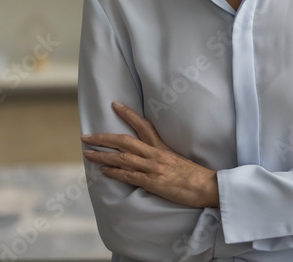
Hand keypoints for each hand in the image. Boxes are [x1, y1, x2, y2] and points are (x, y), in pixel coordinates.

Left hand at [82, 101, 219, 208]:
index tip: (114, 105)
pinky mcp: (152, 181)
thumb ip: (161, 157)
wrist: (206, 186)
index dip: (128, 114)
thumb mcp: (176, 160)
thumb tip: (148, 158)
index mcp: (161, 147)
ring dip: (102, 156)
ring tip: (87, 154)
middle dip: (103, 138)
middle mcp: (155, 154)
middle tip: (86, 136)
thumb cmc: (193, 175)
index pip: (143, 125)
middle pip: (124, 141)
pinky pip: (129, 175)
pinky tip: (103, 171)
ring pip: (122, 158)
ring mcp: (153, 167)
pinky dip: (114, 172)